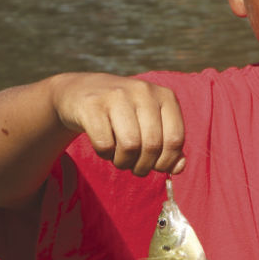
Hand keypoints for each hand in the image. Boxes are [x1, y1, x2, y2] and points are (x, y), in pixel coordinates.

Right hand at [52, 73, 185, 176]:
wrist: (80, 91)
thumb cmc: (124, 115)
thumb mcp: (151, 124)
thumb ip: (169, 146)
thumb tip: (178, 168)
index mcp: (165, 96)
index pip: (175, 139)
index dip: (166, 162)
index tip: (155, 166)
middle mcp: (143, 91)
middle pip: (152, 145)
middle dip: (143, 165)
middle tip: (134, 167)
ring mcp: (116, 95)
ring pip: (130, 145)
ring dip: (124, 162)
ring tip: (120, 158)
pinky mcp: (92, 104)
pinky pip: (105, 144)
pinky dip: (105, 154)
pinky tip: (104, 147)